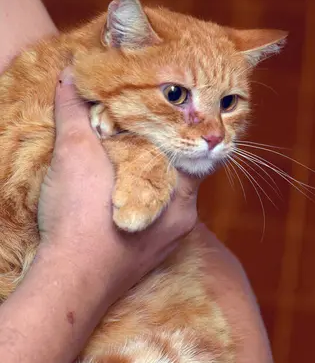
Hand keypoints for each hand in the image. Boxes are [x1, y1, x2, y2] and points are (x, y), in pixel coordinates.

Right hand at [37, 68, 198, 306]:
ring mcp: (163, 246)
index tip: (168, 118)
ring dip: (147, 184)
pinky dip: (137, 208)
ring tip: (122, 164)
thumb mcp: (75, 154)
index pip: (196, 156)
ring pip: (163, 204)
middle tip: (138, 137)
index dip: (182, 134)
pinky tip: (112, 201)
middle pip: (178, 179)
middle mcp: (179, 222)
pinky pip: (149, 226)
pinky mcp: (143, 262)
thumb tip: (72, 78)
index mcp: (179, 195)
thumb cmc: (81, 219)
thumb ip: (76, 113)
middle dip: (159, 157)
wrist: (69, 284)